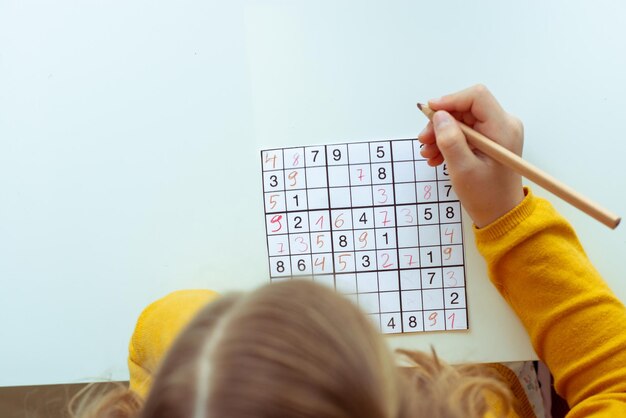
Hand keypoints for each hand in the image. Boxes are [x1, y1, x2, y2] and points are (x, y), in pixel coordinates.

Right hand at [418, 85, 524, 227]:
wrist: (500, 214)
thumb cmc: (485, 196)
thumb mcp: (463, 169)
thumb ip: (450, 140)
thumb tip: (439, 116)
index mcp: (503, 128)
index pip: (476, 97)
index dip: (450, 100)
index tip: (428, 112)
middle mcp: (503, 124)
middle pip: (466, 108)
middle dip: (441, 122)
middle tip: (424, 140)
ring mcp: (497, 132)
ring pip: (462, 120)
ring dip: (441, 133)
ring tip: (429, 153)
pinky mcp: (490, 140)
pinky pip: (465, 131)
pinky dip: (449, 141)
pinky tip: (437, 156)